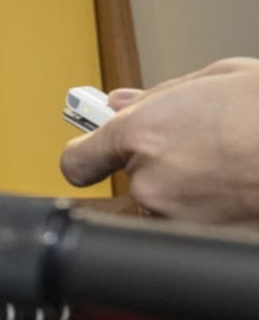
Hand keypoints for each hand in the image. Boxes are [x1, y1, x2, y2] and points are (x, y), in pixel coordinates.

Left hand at [60, 57, 258, 228]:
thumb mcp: (216, 79)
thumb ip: (158, 96)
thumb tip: (121, 103)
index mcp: (142, 135)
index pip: (78, 161)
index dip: (85, 157)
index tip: (90, 155)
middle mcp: (151, 181)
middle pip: (133, 180)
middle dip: (160, 165)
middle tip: (202, 147)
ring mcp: (180, 217)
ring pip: (168, 204)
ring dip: (189, 190)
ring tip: (232, 166)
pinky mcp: (206, 239)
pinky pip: (197, 224)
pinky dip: (214, 211)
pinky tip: (241, 188)